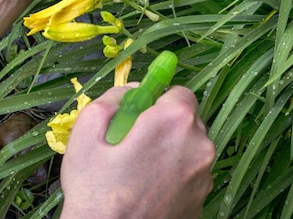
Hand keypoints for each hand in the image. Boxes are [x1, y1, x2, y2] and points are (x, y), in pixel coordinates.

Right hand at [60, 84, 214, 218]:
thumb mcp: (87, 128)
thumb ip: (113, 97)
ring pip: (190, 148)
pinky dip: (175, 176)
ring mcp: (204, 178)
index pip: (179, 92)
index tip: (141, 114)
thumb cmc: (94, 189)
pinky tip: (149, 189)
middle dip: (165, 124)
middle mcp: (199, 145)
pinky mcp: (202, 203)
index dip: (158, 100)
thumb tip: (133, 90)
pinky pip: (190, 175)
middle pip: (187, 120)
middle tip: (135, 142)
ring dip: (172, 151)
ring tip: (140, 169)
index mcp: (174, 121)